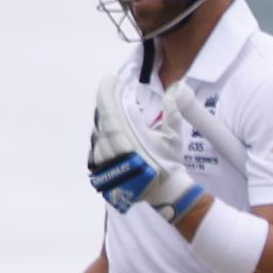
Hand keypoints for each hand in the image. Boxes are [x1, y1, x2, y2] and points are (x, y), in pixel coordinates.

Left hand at [88, 77, 203, 222]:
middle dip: (107, 99)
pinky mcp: (102, 166)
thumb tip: (175, 90)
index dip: (108, 91)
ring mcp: (105, 156)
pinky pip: (97, 143)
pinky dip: (103, 132)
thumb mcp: (173, 135)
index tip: (111, 80)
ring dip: (105, 116)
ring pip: (99, 129)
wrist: (162, 192)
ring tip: (113, 107)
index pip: (110, 107)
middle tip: (113, 87)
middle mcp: (113, 144)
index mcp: (129, 135)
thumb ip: (172, 110)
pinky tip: (110, 128)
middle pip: (103, 116)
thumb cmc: (168, 163)